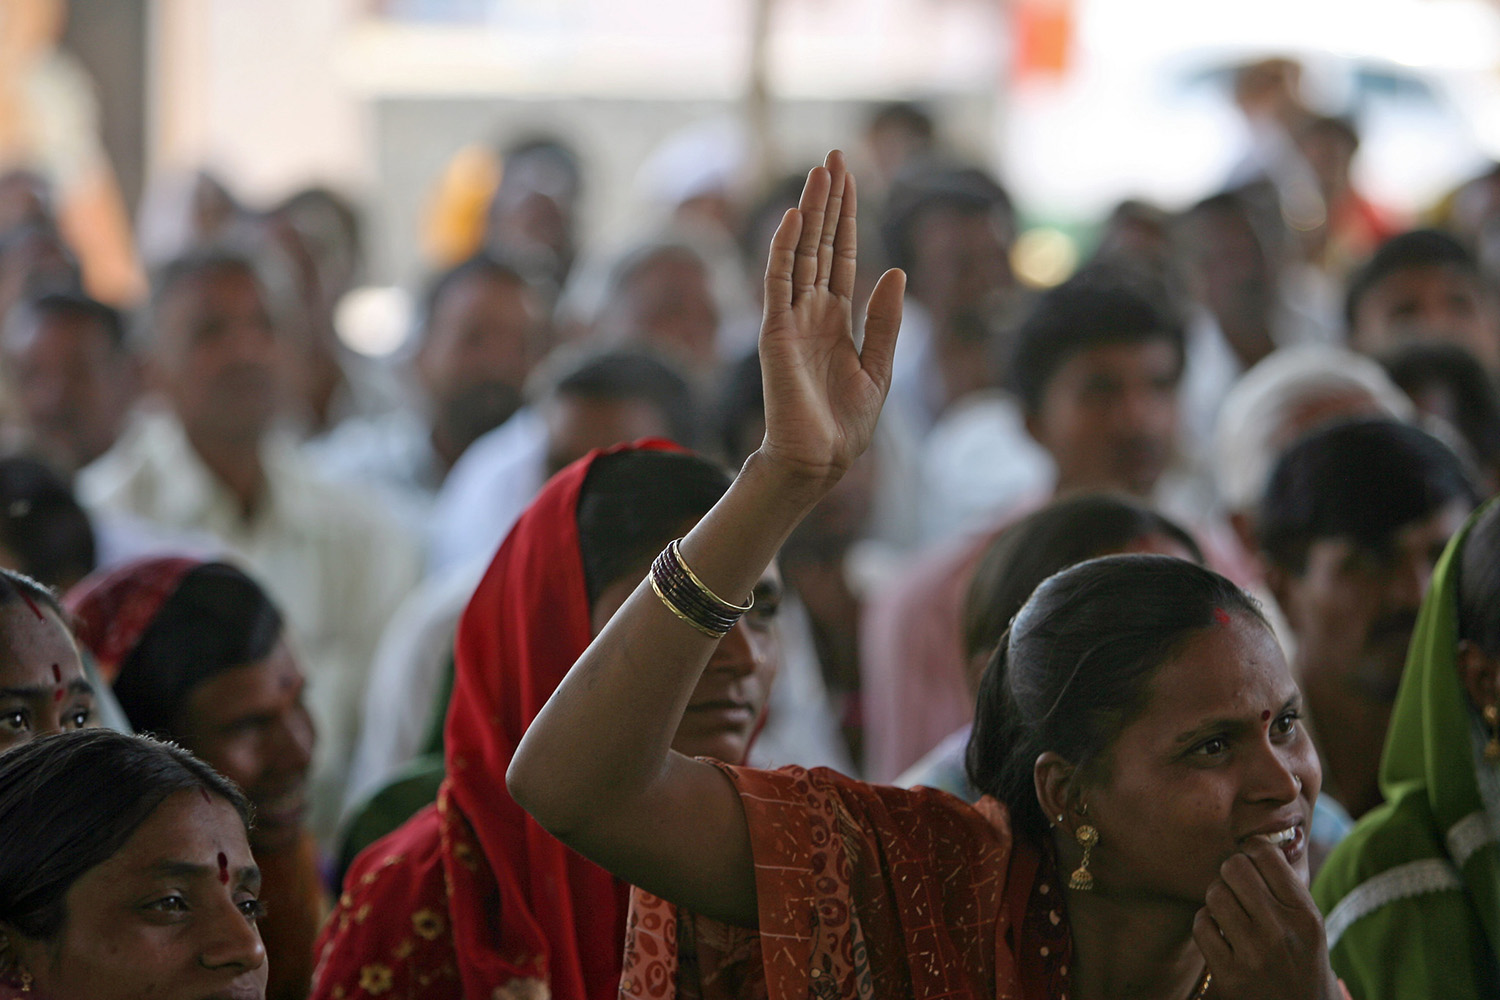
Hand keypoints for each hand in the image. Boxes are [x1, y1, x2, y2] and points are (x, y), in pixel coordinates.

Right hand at [757, 150, 904, 489]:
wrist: (821, 460)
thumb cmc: (846, 424)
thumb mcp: (880, 367)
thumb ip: (885, 321)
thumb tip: (896, 272)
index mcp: (837, 319)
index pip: (842, 255)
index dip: (848, 217)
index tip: (851, 178)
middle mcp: (811, 311)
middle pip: (821, 243)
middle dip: (829, 200)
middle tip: (834, 156)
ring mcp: (791, 319)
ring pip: (801, 252)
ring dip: (811, 211)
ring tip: (821, 171)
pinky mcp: (776, 333)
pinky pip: (779, 282)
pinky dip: (786, 248)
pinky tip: (796, 217)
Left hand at [1193, 840, 1342, 999]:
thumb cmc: (1301, 960)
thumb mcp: (1308, 923)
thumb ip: (1285, 885)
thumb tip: (1255, 838)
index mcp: (1305, 915)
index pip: (1266, 855)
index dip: (1252, 850)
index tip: (1250, 858)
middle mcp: (1281, 932)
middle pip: (1234, 868)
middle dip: (1231, 871)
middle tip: (1235, 884)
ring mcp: (1253, 955)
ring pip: (1214, 894)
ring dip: (1217, 898)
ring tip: (1228, 910)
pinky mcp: (1228, 976)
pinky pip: (1202, 925)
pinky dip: (1206, 925)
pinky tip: (1220, 934)